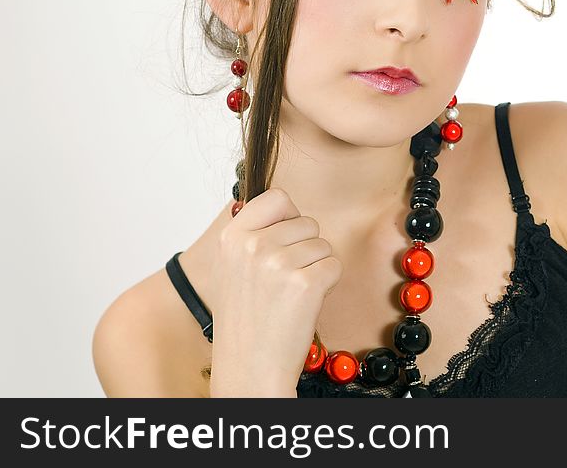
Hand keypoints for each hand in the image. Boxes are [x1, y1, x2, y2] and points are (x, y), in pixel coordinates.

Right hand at [207, 188, 342, 396]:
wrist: (249, 369)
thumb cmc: (246, 320)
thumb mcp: (233, 267)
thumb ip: (255, 234)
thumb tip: (283, 205)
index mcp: (232, 237)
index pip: (278, 197)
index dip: (290, 217)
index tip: (284, 240)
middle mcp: (253, 245)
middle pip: (307, 222)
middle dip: (306, 249)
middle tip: (285, 282)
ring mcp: (279, 263)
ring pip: (323, 245)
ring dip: (317, 268)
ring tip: (291, 295)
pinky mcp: (305, 283)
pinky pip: (334, 266)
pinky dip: (328, 285)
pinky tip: (305, 305)